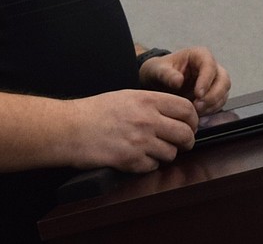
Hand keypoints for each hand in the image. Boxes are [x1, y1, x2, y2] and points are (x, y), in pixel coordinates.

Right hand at [66, 89, 198, 173]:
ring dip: (166, 154)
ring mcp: (140, 141)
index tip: (189, 125)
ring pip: (172, 153)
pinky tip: (138, 157)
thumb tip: (176, 113)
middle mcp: (147, 120)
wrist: (70, 128)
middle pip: (186, 134)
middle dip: (187, 141)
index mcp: (148, 100)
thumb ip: (152, 103)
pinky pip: (154, 166)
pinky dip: (149, 164)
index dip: (192, 119)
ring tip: (153, 149)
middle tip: (180, 143)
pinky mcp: (131, 161)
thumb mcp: (127, 96)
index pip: (186, 109)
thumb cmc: (95, 111)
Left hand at [139, 46, 230, 115]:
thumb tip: (178, 81)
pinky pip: (219, 102)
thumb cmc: (160, 70)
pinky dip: (211, 109)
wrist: (159, 80)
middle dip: (213, 95)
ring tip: (196, 112)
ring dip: (213, 104)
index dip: (206, 80)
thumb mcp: (158, 70)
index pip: (209, 65)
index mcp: (199, 55)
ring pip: (224, 92)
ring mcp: (214, 80)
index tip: (198, 94)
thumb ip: (167, 75)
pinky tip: (199, 113)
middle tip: (198, 106)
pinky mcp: (213, 93)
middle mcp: (210, 66)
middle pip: (223, 79)